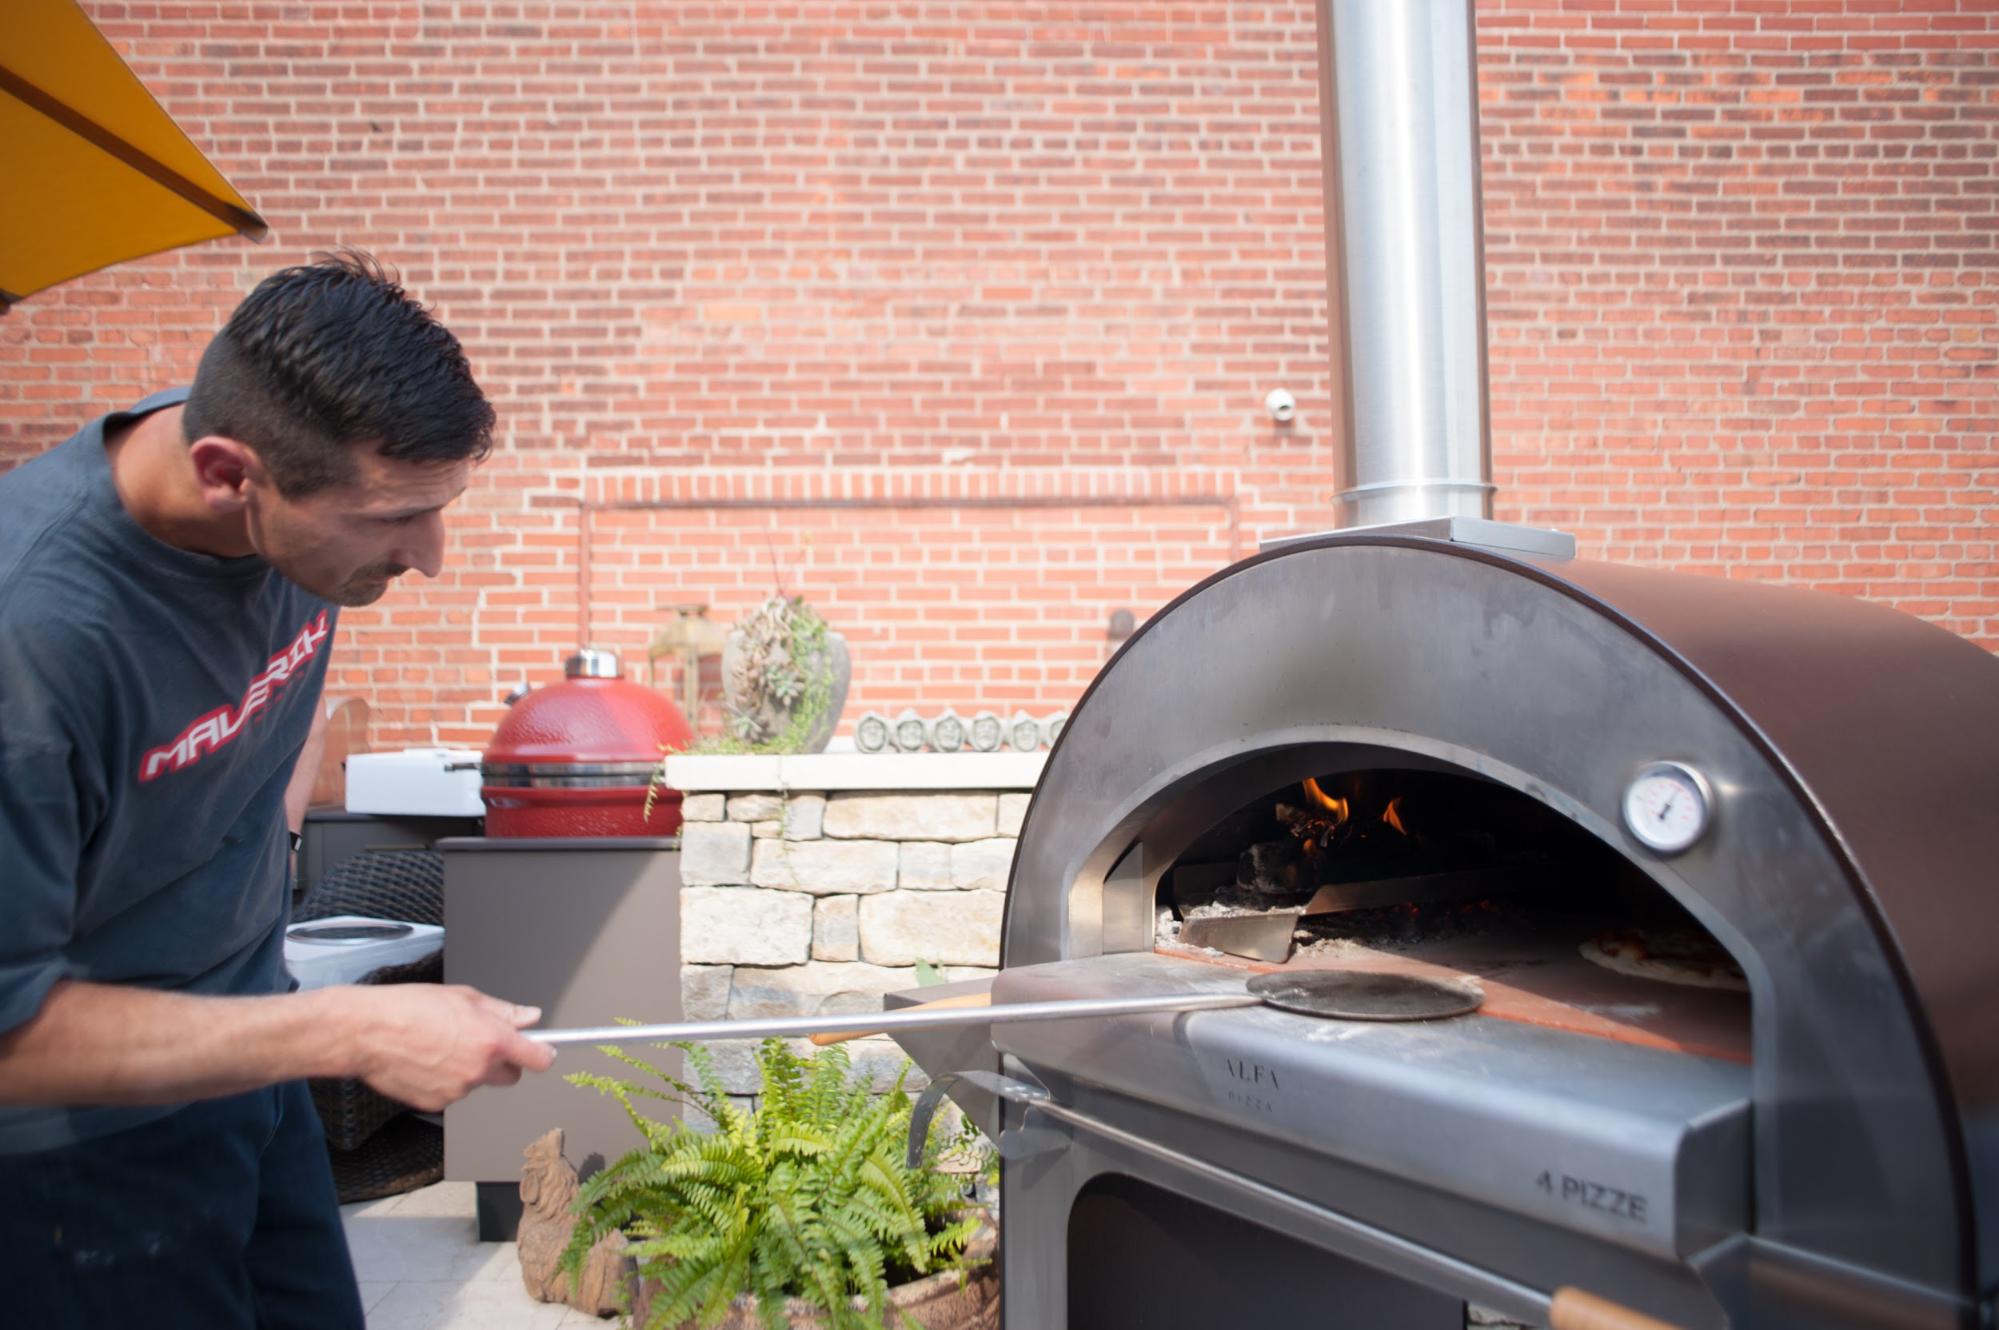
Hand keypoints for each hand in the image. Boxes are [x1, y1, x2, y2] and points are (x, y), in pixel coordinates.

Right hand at [341, 985, 556, 1111]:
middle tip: (481, 1043)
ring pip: (477, 1082)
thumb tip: (529, 1017)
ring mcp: (457, 1090)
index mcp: (491, 1040)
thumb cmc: (409, 1008)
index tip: (545, 1051)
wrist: (366, 1031)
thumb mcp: (464, 997)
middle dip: (503, 1063)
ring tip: (439, 1046)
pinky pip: (451, 1093)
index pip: (537, 1058)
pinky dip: (444, 1081)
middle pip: (510, 1076)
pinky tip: (425, 1061)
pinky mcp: (435, 1104)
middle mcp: (478, 1069)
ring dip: (468, 1069)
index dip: (543, 1054)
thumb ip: (503, 1012)